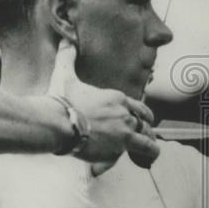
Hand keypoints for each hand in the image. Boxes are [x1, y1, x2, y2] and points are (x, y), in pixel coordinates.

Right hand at [47, 39, 158, 174]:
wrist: (58, 122)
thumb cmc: (62, 99)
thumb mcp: (65, 75)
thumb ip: (68, 58)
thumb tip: (66, 41)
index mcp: (117, 99)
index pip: (140, 108)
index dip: (144, 115)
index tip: (145, 120)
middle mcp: (125, 115)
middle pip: (146, 126)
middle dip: (147, 133)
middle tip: (148, 139)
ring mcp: (124, 134)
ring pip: (147, 143)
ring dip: (149, 148)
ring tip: (150, 153)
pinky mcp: (117, 150)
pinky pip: (124, 158)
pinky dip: (115, 162)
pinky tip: (108, 166)